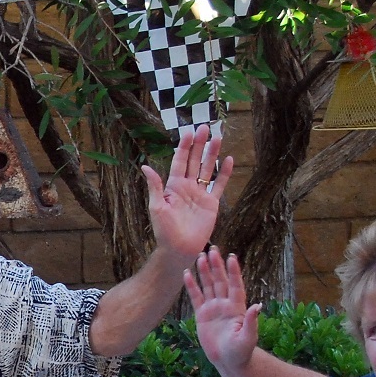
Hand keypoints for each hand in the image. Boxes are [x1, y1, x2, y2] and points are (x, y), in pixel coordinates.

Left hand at [143, 125, 229, 260]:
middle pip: (195, 160)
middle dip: (200, 144)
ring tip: (218, 137)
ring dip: (213, 154)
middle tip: (205, 127)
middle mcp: (187, 187)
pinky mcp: (211, 204)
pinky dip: (224, 173)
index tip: (189, 132)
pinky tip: (229, 160)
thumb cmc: (164, 231)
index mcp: (173, 186)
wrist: (179, 249)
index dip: (184, 147)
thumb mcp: (157, 207)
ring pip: (208, 169)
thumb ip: (155, 186)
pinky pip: (219, 185)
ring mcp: (200, 194)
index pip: (180, 161)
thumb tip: (145, 167)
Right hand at [184, 248, 260, 371]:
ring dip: (205, 272)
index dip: (234, 272)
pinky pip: (196, 298)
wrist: (229, 362)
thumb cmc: (241, 352)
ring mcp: (213, 309)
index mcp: (237, 307)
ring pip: (208, 286)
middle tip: (213, 249)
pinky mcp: (202, 315)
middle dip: (217, 266)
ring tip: (200, 256)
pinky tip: (187, 274)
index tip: (231, 257)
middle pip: (220, 281)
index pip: (235, 285)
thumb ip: (251, 321)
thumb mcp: (248, 337)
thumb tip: (257, 306)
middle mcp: (225, 304)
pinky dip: (191, 286)